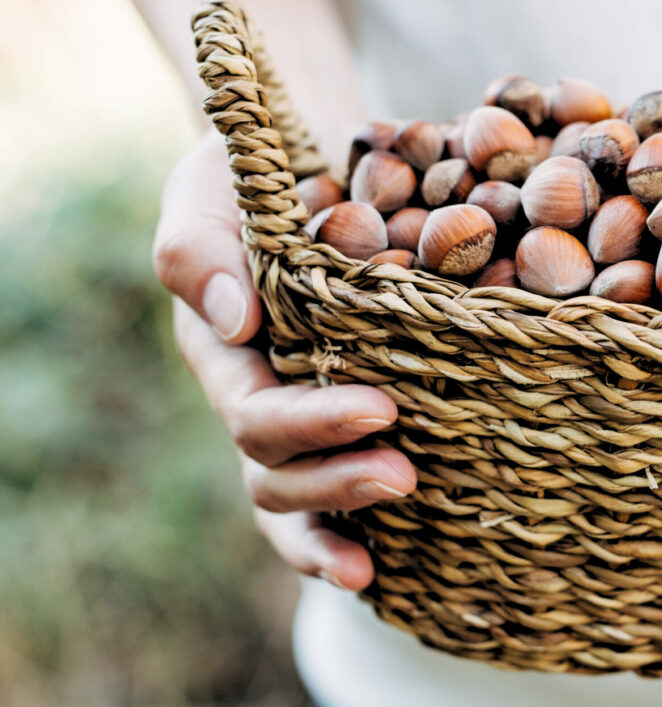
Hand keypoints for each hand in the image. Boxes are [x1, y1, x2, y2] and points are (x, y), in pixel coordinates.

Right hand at [156, 130, 412, 589]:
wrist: (319, 153)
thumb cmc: (258, 169)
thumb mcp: (211, 187)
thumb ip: (201, 248)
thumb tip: (237, 320)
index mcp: (229, 355)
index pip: (257, 417)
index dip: (312, 426)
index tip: (381, 409)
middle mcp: (266, 394)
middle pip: (280, 476)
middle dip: (336, 486)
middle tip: (404, 477)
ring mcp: (311, 409)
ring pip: (306, 499)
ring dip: (352, 516)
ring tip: (411, 506)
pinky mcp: (368, 406)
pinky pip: (357, 476)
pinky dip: (378, 524)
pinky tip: (415, 554)